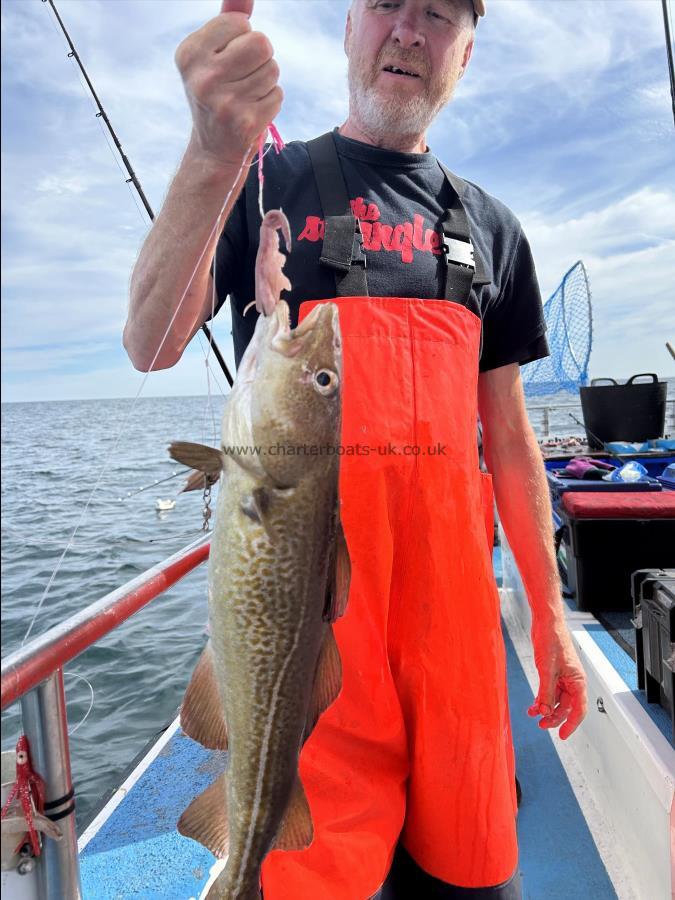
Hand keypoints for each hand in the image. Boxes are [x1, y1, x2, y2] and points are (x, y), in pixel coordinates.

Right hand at [175, 0, 282, 168]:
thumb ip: (228, 20)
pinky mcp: (245, 122)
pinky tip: (253, 110)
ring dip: (266, 80)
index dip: (243, 37)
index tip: (229, 57)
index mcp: (189, 54)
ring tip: (247, 94)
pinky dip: (270, 101)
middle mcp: (203, 77)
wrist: (212, 149)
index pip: (240, 22)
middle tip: (245, 74)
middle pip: (261, 43)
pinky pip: (277, 94)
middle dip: (261, 56)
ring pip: (272, 69)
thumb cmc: (216, 93)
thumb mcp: (212, 55)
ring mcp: (224, 102)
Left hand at [528, 618, 587, 739]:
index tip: (562, 735)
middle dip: (554, 717)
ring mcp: (563, 677)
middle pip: (566, 707)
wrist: (546, 623)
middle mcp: (573, 681)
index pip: (579, 710)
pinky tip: (532, 705)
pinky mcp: (553, 673)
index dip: (571, 724)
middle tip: (541, 725)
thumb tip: (543, 711)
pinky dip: (541, 699)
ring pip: (556, 700)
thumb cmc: (552, 640)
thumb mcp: (547, 670)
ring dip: (545, 708)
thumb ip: (545, 692)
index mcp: (578, 681)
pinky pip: (549, 691)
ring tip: (533, 715)